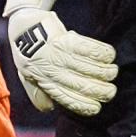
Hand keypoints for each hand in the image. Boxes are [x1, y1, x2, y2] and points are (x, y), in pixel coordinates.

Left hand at [4, 0, 117, 115]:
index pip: (69, 99)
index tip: (97, 108)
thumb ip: (38, 94)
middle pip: (84, 86)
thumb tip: (50, 108)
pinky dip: (103, 53)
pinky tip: (109, 56)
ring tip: (112, 72)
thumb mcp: (27, 77)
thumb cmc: (28, 53)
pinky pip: (90, 49)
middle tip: (111, 91)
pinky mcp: (66, 40)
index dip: (85, 106)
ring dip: (106, 72)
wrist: (23, 27)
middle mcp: (53, 71)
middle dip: (102, 91)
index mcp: (45, 83)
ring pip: (91, 68)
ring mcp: (60, 56)